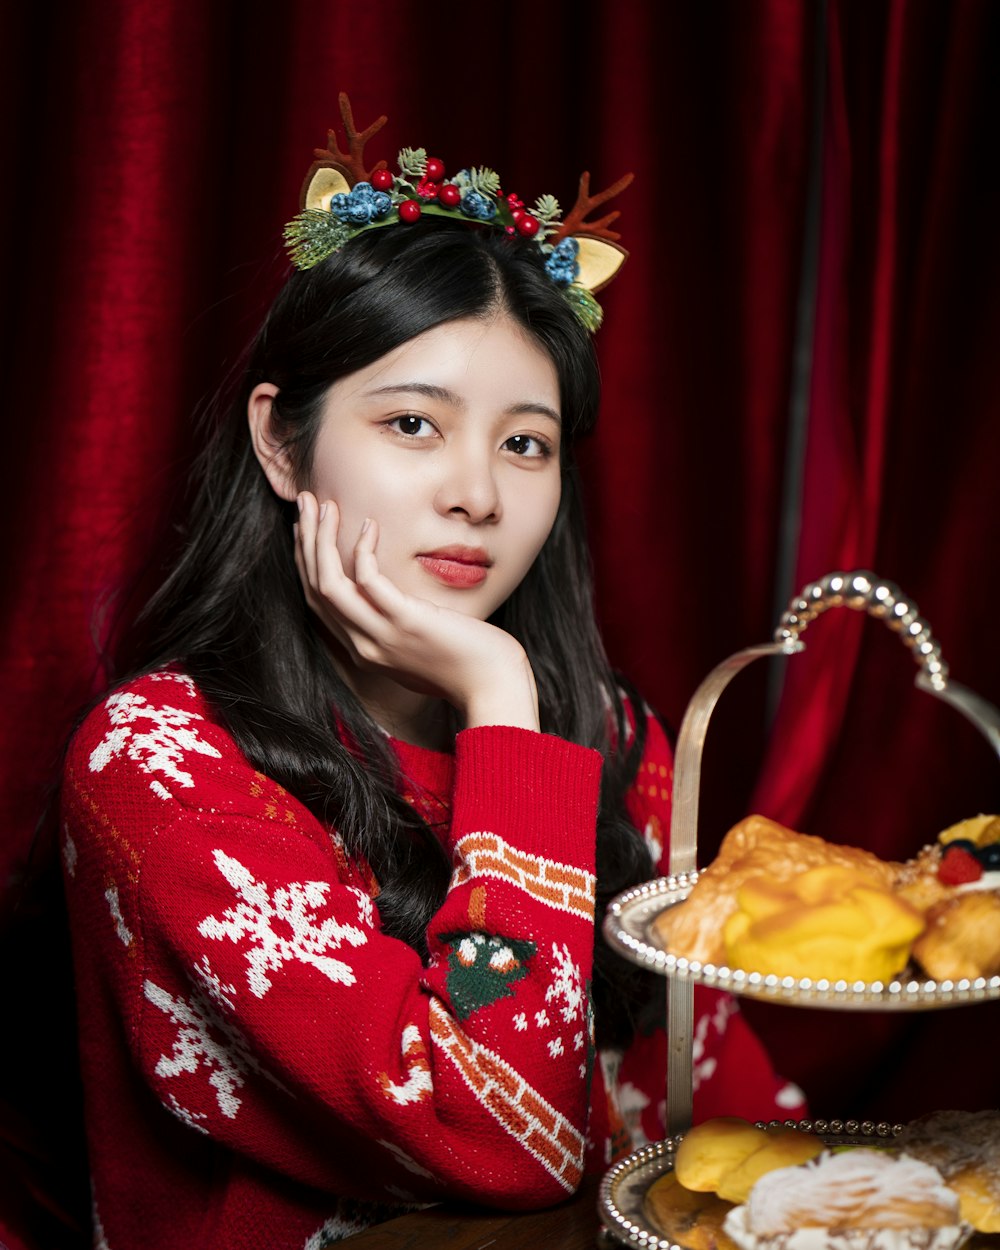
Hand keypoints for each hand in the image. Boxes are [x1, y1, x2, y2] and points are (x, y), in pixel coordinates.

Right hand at [293, 492, 539, 730]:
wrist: (492, 688)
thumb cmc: (466, 666)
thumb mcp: (419, 648)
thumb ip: (398, 630)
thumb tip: (395, 604)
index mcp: (363, 650)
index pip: (319, 602)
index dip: (307, 561)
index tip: (308, 528)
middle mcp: (363, 646)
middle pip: (316, 588)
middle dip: (307, 541)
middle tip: (306, 502)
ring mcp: (381, 636)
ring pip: (329, 584)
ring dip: (321, 540)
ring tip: (325, 505)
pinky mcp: (406, 622)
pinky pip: (369, 580)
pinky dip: (362, 549)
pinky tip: (371, 525)